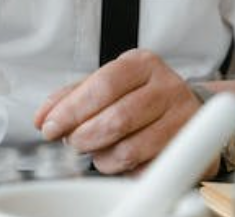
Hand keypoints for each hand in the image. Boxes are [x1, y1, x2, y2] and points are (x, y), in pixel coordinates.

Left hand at [34, 49, 210, 174]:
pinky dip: (125, 172)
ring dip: (102, 158)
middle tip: (71, 143)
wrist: (189, 108)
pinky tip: (119, 162)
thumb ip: (73, 96)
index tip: (49, 127)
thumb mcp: (109, 83)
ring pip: (131, 149)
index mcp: (142, 63)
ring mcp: (184, 120)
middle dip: (84, 136)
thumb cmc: (141, 94)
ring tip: (95, 153)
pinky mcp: (193, 152)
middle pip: (117, 118)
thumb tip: (42, 118)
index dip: (72, 110)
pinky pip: (148, 171)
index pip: (102, 86)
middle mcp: (167, 87)